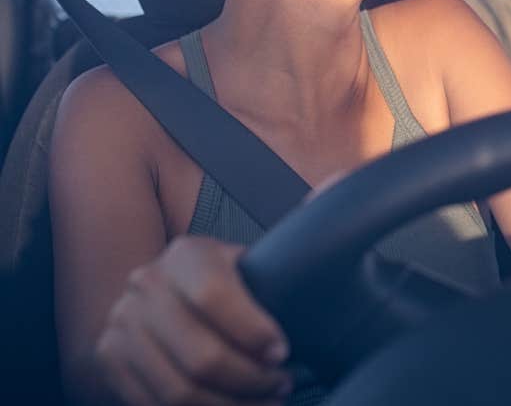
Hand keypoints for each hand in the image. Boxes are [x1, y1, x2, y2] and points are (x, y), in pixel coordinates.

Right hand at [93, 236, 292, 405]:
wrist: (161, 298)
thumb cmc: (229, 283)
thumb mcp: (250, 262)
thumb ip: (286, 254)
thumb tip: (323, 202)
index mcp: (187, 255)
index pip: (215, 297)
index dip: (254, 332)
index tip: (283, 354)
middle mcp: (146, 285)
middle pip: (200, 356)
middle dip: (250, 382)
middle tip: (282, 386)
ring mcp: (121, 325)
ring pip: (177, 391)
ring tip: (265, 405)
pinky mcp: (110, 361)